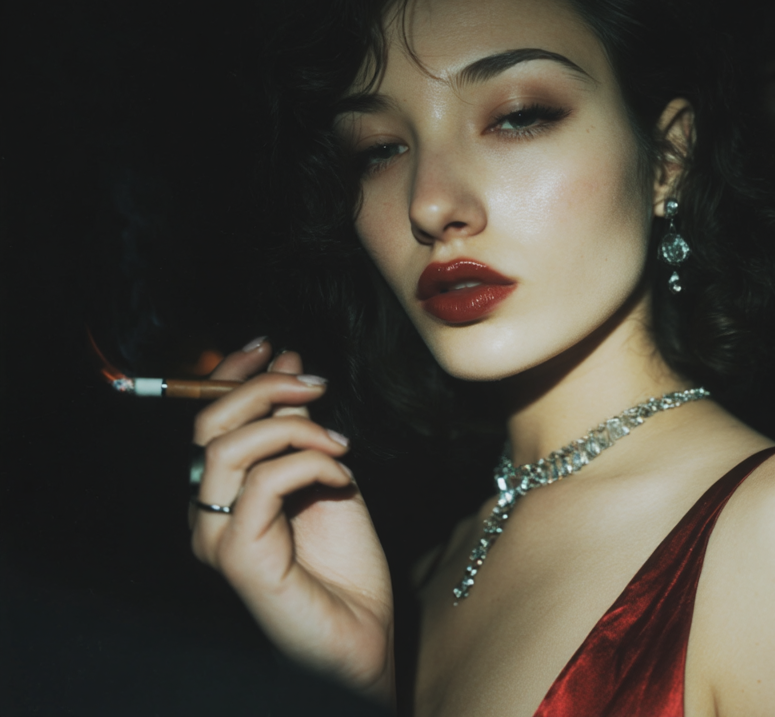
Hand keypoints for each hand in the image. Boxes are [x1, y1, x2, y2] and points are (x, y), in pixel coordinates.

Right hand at [190, 339, 394, 702]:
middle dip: (265, 388)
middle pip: (209, 424)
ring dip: (292, 428)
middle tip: (318, 386)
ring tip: (338, 441)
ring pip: (228, 448)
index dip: (233, 373)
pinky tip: (341, 475)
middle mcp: (207, 513)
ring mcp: (216, 538)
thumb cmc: (345, 564)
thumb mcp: (326, 473)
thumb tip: (287, 364)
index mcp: (223, 490)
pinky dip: (308, 465)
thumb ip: (301, 425)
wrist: (364, 632)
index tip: (273, 345)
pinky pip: (262, 485)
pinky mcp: (238, 559)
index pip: (207, 417)